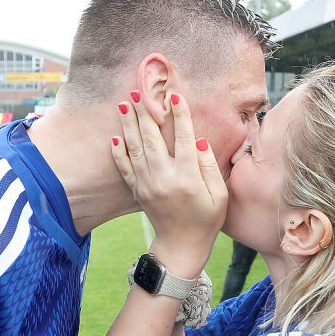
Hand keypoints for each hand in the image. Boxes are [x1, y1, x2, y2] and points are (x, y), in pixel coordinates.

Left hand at [111, 92, 226, 276]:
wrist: (181, 244)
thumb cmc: (206, 218)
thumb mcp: (219, 195)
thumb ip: (209, 167)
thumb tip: (199, 141)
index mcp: (188, 179)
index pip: (184, 140)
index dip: (180, 117)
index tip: (175, 97)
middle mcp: (164, 179)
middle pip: (152, 139)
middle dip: (145, 112)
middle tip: (139, 91)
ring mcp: (147, 185)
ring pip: (135, 149)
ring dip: (128, 125)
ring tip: (123, 104)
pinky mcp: (137, 191)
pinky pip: (125, 168)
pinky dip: (118, 152)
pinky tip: (115, 136)